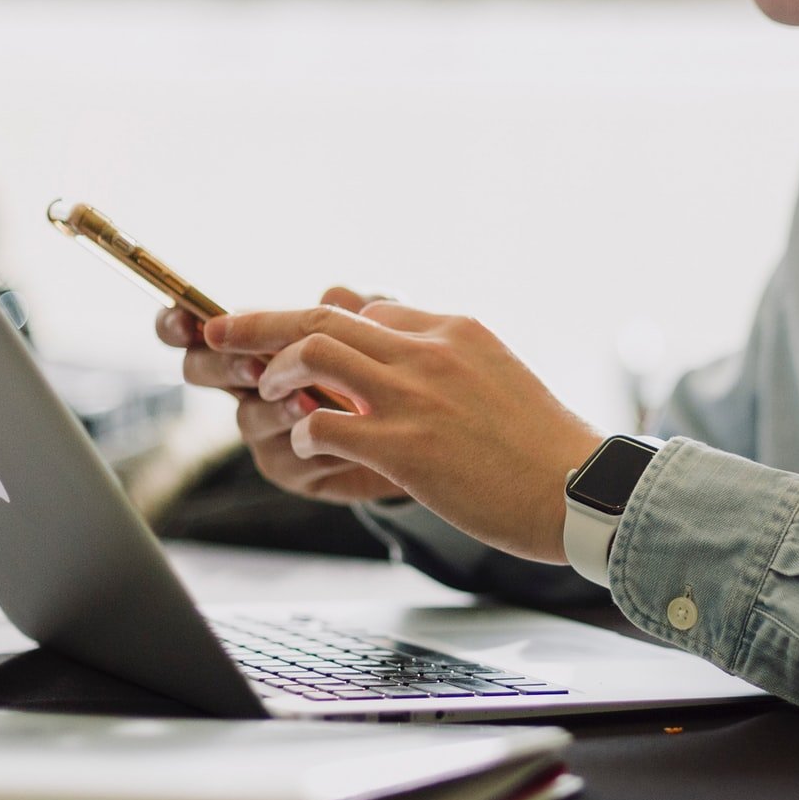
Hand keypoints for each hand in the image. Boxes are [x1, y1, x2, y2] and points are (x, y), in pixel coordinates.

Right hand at [158, 287, 406, 504]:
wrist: (422, 431)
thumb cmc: (393, 368)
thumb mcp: (385, 328)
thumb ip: (361, 307)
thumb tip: (336, 293)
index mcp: (258, 341)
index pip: (198, 327)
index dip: (178, 323)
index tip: (184, 320)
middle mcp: (251, 383)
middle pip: (202, 371)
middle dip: (222, 366)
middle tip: (255, 366)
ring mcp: (266, 427)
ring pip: (247, 418)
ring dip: (274, 409)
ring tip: (307, 402)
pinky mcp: (291, 467)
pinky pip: (286, 458)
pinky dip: (314, 446)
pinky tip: (345, 440)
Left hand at [209, 300, 604, 563]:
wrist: (580, 490)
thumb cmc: (546, 450)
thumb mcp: (499, 378)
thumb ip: (449, 363)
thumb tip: (406, 361)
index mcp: (454, 330)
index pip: (369, 308)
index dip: (322, 324)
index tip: (294, 342)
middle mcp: (429, 351)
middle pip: (324, 315)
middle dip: (259, 320)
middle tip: (218, 329)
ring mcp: (415, 397)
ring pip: (313, 355)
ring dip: (276, 373)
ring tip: (269, 395)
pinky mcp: (405, 447)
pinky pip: (324, 423)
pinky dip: (304, 433)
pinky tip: (310, 447)